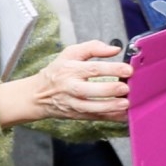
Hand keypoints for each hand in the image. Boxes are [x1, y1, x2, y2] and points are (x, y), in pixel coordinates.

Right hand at [0, 40, 130, 125]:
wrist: (38, 95)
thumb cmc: (58, 71)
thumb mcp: (70, 53)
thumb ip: (93, 47)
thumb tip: (115, 48)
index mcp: (70, 69)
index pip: (92, 69)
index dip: (111, 69)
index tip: (128, 69)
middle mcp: (71, 87)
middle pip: (89, 90)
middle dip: (109, 90)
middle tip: (125, 88)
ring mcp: (73, 103)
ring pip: (91, 107)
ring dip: (110, 107)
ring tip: (125, 104)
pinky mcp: (77, 115)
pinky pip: (95, 118)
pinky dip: (110, 118)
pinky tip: (123, 115)